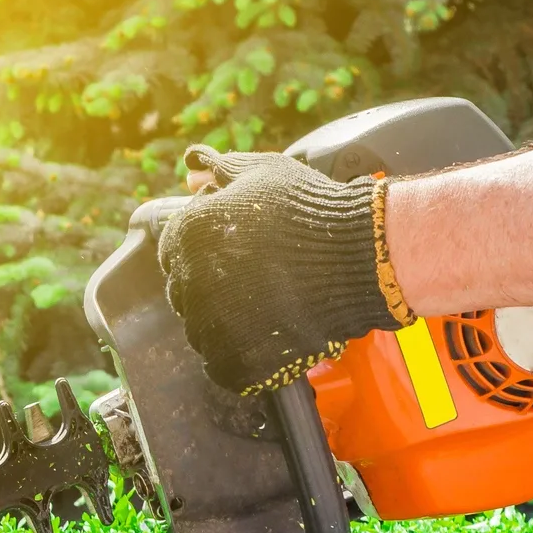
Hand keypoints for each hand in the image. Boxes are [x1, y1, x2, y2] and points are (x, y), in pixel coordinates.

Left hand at [156, 148, 414, 394]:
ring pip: (202, 332)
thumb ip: (221, 170)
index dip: (204, 253)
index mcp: (188, 236)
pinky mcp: (235, 361)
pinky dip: (240, 359)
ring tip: (268, 308)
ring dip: (227, 324)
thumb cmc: (313, 210)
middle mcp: (190, 282)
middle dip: (213, 288)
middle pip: (186, 294)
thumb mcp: (264, 173)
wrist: (360, 256)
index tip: (235, 255)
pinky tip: (266, 339)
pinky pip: (222, 367)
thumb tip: (192, 164)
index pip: (173, 252)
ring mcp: (211, 326)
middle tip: (257, 281)